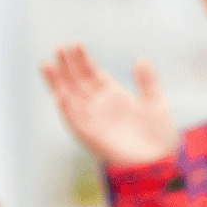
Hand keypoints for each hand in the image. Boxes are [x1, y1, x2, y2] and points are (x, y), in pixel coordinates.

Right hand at [41, 44, 177, 167]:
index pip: (92, 73)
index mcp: (113, 95)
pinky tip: (59, 96)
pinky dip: (67, 110)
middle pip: (77, 82)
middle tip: (59, 47)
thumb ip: (148, 82)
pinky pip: (75, 122)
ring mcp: (93, 120)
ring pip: (70, 98)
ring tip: (47, 65)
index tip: (76, 43)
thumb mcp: (156, 103)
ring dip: (58, 83)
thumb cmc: (159, 136)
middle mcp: (99, 105)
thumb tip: (141, 59)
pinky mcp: (91, 137)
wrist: (158, 163)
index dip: (83, 59)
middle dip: (67, 66)